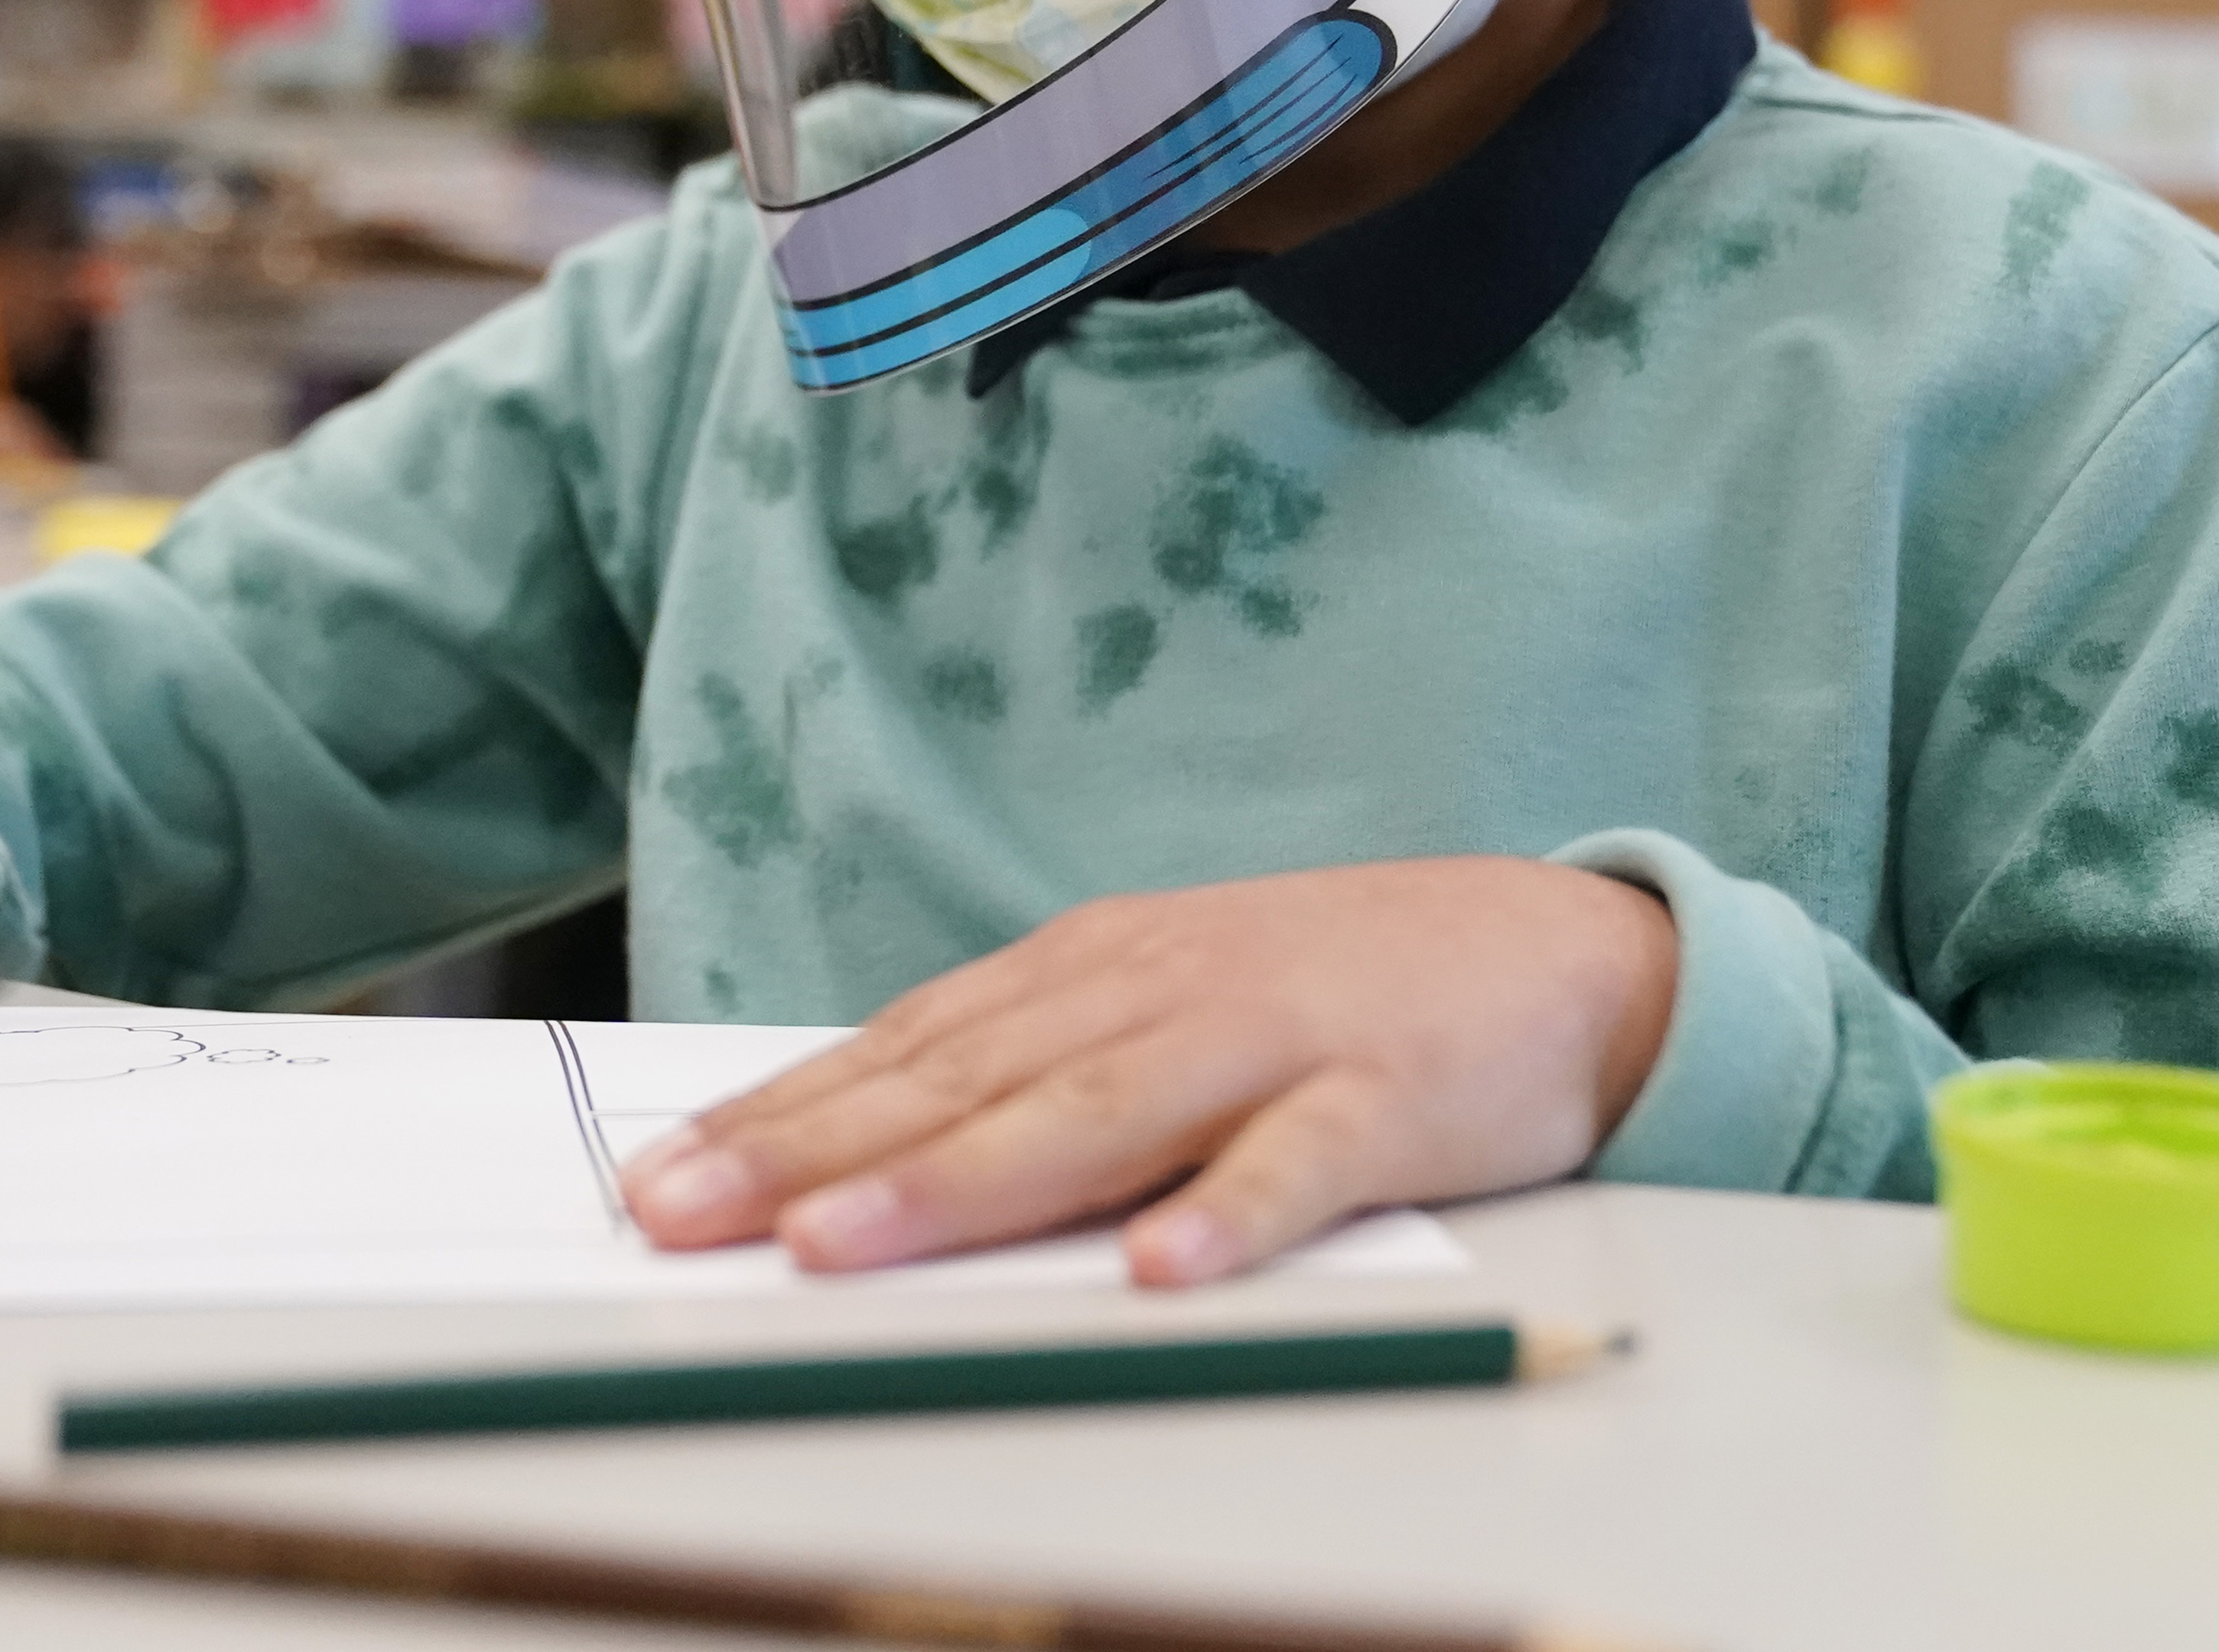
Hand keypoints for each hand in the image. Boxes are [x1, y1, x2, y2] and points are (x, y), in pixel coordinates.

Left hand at [620, 857, 1675, 1284]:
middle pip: (962, 1082)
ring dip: (960, 1184)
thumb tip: (863, 1153)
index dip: (776, 1116)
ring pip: (1094, 1119)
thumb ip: (1039, 1071)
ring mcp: (1274, 1042)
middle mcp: (1160, 993)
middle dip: (808, 1153)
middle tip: (679, 1214)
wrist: (1563, 948)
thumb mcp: (1169, 1011)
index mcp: (1095, 972)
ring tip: (841, 1246)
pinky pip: (1302, 1168)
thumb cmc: (1337, 996)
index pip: (904, 1048)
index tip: (655, 1178)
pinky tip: (1160, 1270)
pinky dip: (1231, 1214)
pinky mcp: (1390, 1103)